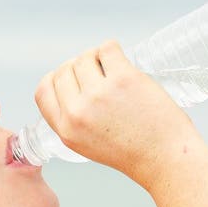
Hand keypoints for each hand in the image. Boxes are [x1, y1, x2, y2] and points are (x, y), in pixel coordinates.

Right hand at [34, 39, 197, 188]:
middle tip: (102, 79)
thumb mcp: (88, 144)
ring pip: (85, 56)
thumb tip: (71, 81)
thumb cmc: (132, 151)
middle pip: (64, 69)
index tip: (73, 79)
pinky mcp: (122, 79)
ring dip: (98, 59)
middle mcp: (78, 113)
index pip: (43, 91)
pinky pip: (107, 48)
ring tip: (115, 75)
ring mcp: (99, 94)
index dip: (57, 80)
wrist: (164, 158)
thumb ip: (74, 118)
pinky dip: (113, 51)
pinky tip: (123, 66)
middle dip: (81, 69)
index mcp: (66, 130)